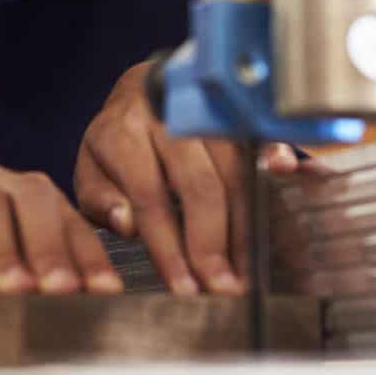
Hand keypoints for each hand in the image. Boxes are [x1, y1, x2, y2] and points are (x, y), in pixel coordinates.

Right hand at [0, 165, 120, 324]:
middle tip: (62, 289)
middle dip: (52, 246)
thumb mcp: (7, 288)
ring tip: (16, 292)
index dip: (90, 254)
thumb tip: (81, 319)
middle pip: (32, 198)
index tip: (107, 291)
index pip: (68, 218)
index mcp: (28, 195)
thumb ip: (39, 295)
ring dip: (5, 252)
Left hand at [73, 60, 295, 294]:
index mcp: (123, 134)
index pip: (149, 197)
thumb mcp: (91, 169)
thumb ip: (101, 199)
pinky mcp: (233, 108)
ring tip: (247, 269)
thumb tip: (126, 224)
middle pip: (198, 185)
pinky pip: (260, 136)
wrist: (145, 86)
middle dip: (212, 243)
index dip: (169, 247)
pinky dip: (275, 160)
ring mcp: (204, 110)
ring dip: (244, 223)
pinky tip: (283, 182)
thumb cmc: (117, 143)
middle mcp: (167, 118)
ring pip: (234, 168)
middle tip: (223, 287)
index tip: (183, 288)